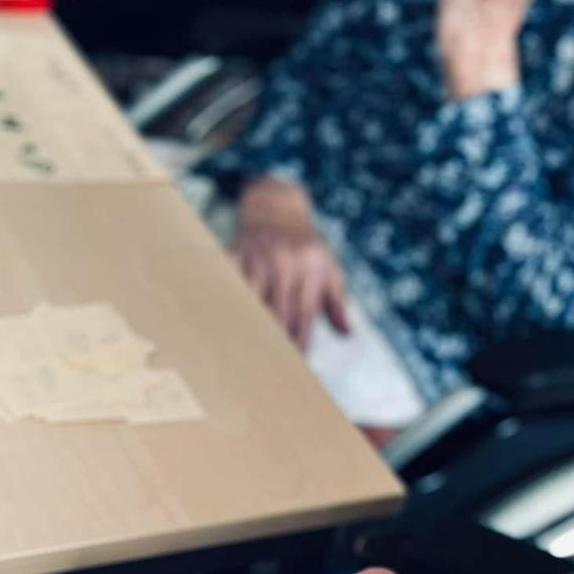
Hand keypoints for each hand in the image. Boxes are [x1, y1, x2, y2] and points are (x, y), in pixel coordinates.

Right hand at [234, 177, 348, 350]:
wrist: (276, 205)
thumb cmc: (307, 245)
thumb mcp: (329, 267)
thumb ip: (338, 301)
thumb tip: (346, 333)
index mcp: (310, 268)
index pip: (304, 316)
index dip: (300, 344)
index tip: (297, 367)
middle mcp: (284, 263)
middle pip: (278, 314)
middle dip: (276, 344)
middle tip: (272, 369)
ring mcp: (257, 258)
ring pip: (252, 303)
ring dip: (251, 330)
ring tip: (249, 355)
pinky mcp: (235, 253)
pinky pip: (229, 285)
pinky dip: (228, 306)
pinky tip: (226, 327)